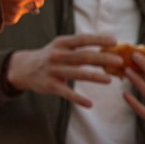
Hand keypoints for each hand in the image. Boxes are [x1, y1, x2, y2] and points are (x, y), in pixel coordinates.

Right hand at [5, 34, 120, 106]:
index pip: (83, 39)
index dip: (99, 39)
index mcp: (62, 43)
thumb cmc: (51, 56)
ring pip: (78, 74)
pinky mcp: (51, 86)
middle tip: (120, 62)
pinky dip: (79, 99)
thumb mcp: (61, 46)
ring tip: (109, 80)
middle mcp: (58, 55)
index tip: (115, 41)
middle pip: (83, 56)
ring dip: (95, 77)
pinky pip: (67, 93)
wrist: (24, 69)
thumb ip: (79, 47)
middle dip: (103, 59)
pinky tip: (90, 104)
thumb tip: (108, 47)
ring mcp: (54, 70)